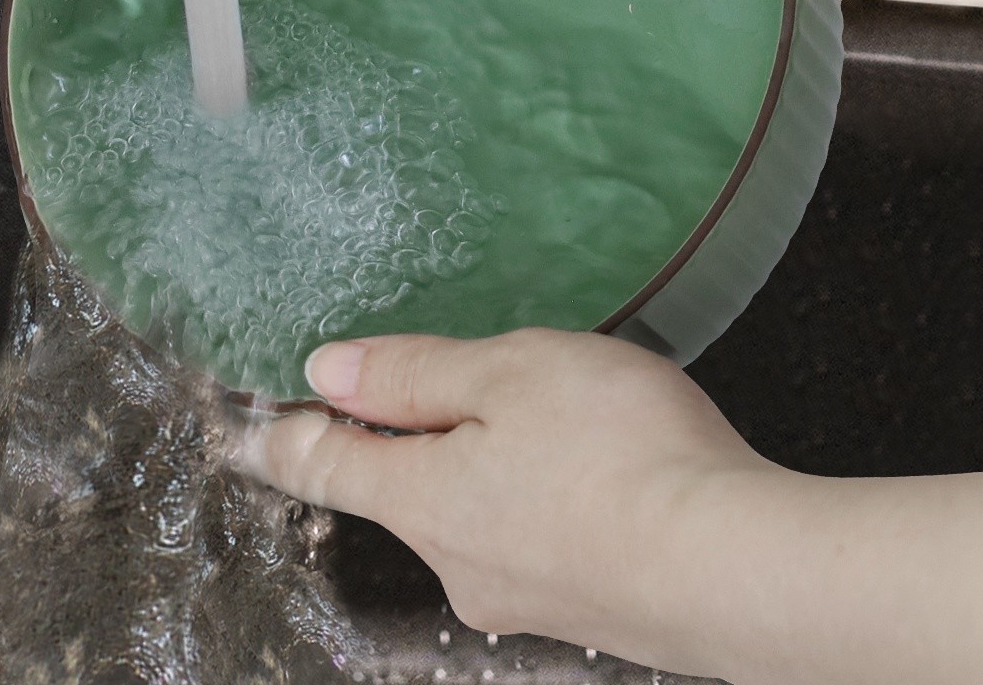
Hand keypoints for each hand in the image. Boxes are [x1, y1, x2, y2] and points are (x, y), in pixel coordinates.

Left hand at [240, 331, 982, 684]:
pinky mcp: (591, 609)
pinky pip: (537, 538)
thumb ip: (411, 374)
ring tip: (549, 418)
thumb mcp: (505, 374)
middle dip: (407, 439)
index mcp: (422, 498)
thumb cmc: (620, 452)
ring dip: (486, 466)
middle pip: (401, 490)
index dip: (274, 439)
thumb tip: (322, 376)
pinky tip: (597, 472)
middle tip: (436, 383)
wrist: (745, 569)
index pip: (319, 465)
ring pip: (474, 514)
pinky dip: (543, 498)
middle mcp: (459, 562)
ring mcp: (525, 596)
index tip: (236, 431)